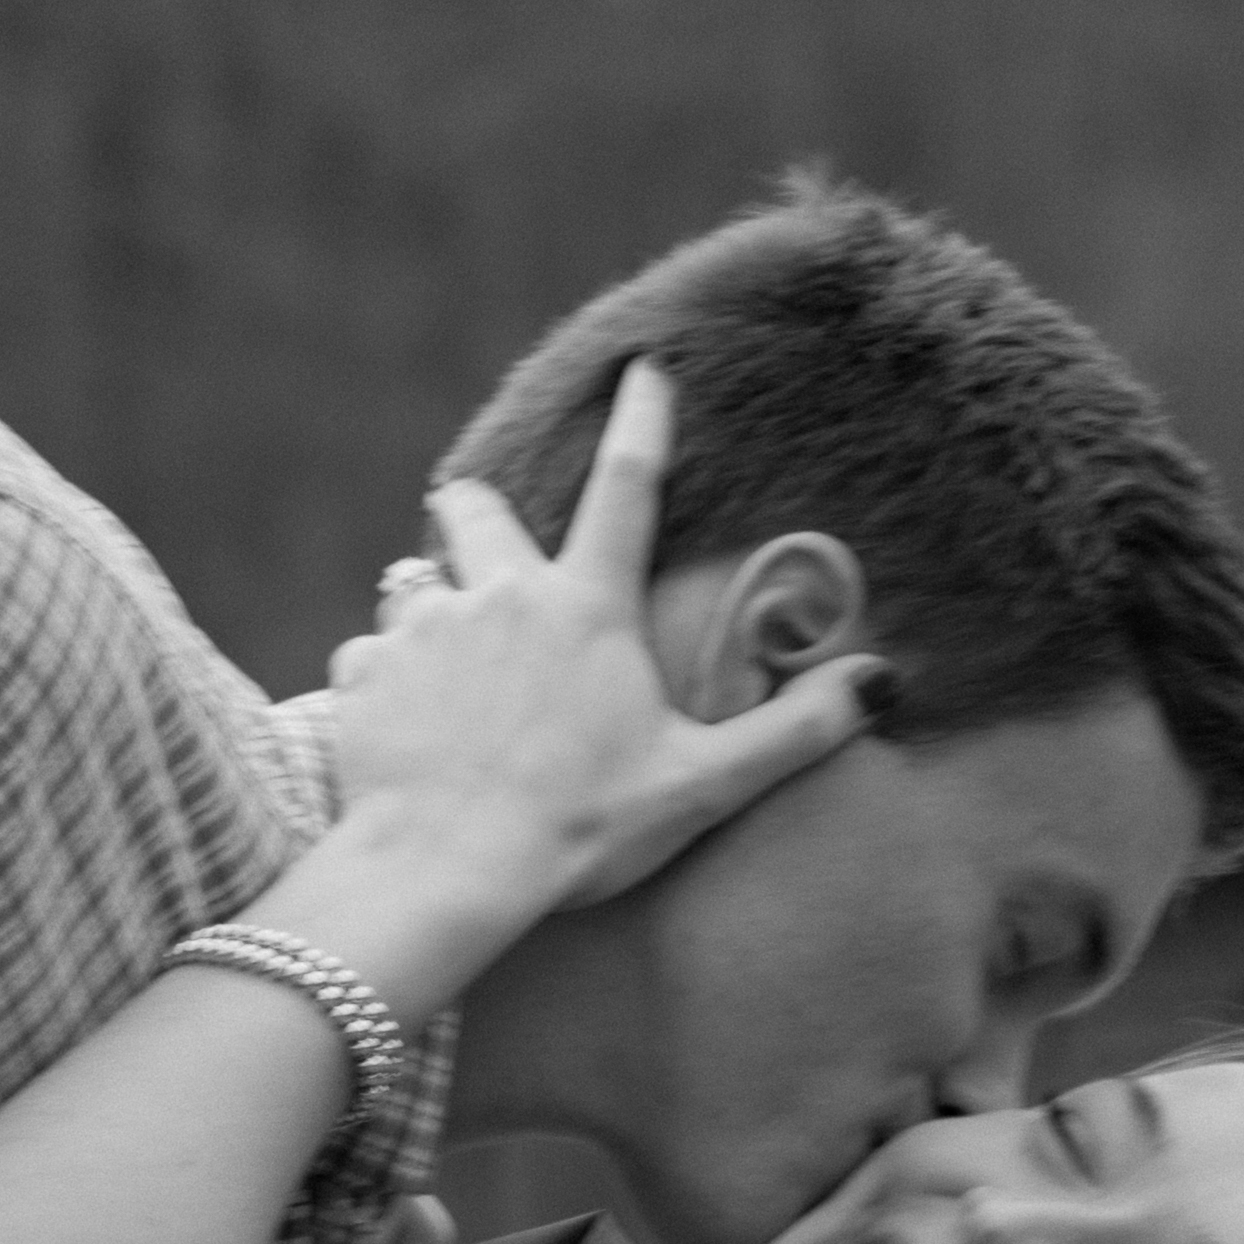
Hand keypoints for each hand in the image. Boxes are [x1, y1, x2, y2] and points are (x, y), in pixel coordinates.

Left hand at [323, 360, 873, 920]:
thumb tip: (880, 681)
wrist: (445, 875)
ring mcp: (423, 630)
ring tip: (450, 678)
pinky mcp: (362, 675)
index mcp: (587, 607)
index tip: (642, 367)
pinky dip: (383, 682)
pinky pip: (365, 656)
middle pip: (473, 507)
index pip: (627, 484)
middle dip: (475, 512)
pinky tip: (405, 729)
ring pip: (413, 585)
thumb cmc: (582, 832)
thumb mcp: (700, 784)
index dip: (641, 418)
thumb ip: (793, 730)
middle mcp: (500, 595)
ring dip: (431, 613)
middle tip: (486, 548)